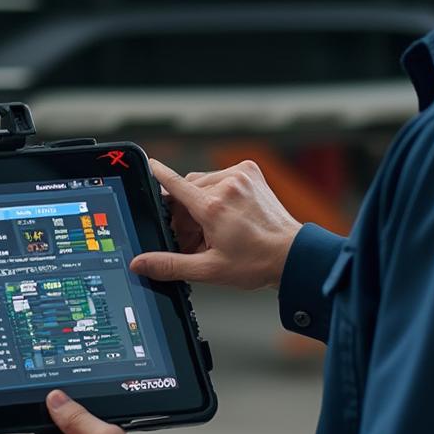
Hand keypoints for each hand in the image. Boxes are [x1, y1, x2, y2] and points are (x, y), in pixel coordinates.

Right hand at [130, 158, 301, 290]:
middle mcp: (227, 185)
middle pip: (187, 191)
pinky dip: (218, 193)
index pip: (175, 184)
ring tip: (212, 230)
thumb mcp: (209, 269)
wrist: (292, 254)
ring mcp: (241, 176)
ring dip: (200, 203)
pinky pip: (222, 177)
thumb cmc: (256, 262)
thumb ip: (170, 265)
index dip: (158, 174)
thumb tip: (141, 264)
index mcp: (213, 207)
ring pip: (203, 183)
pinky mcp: (251, 172)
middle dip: (185, 214)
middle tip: (194, 239)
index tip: (148, 164)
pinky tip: (226, 214)